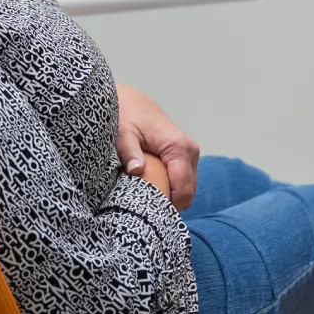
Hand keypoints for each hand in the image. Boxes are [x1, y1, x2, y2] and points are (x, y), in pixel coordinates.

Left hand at [115, 83, 199, 210]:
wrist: (130, 100)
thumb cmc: (125, 115)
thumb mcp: (122, 133)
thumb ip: (130, 152)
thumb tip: (137, 171)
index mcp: (179, 147)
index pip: (183, 189)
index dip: (167, 206)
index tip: (147, 213)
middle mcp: (190, 150)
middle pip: (188, 193)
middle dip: (169, 204)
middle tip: (144, 209)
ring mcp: (190, 153)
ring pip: (187, 189)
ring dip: (169, 197)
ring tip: (146, 199)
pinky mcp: (185, 156)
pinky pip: (183, 181)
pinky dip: (170, 188)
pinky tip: (151, 188)